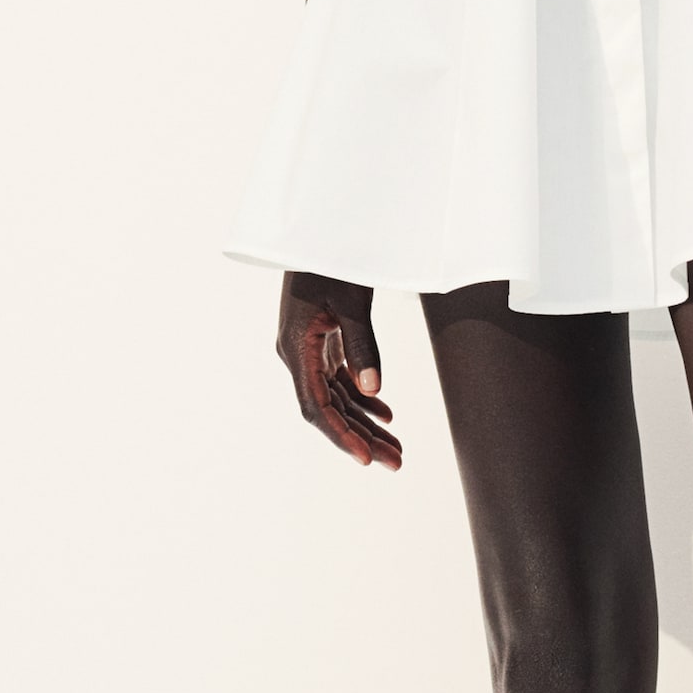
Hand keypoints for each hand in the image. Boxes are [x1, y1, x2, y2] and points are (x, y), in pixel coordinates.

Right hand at [276, 273, 400, 467]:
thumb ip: (362, 346)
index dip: (341, 435)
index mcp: (296, 348)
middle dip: (362, 437)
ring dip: (365, 422)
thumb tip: (373, 390)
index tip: (366, 459)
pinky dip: (361, 398)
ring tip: (396, 447)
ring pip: (336, 398)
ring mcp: (308, 350)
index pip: (316, 406)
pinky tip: (385, 414)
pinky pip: (339, 380)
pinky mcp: (320, 342)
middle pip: (329, 409)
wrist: (317, 230)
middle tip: (396, 462)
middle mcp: (297, 355)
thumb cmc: (333, 260)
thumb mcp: (352, 301)